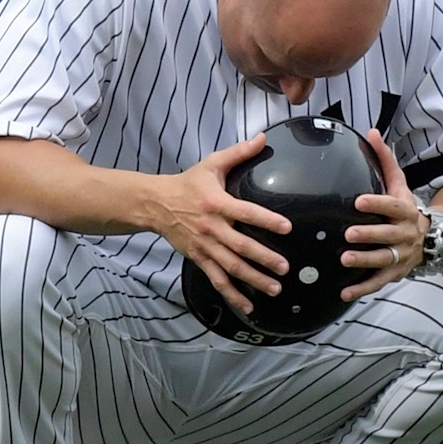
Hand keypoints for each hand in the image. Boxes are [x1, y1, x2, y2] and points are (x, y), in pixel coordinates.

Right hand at [158, 134, 291, 313]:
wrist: (156, 204)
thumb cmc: (188, 183)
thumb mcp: (212, 164)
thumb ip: (239, 153)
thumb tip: (264, 138)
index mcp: (217, 203)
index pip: (245, 212)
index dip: (266, 220)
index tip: (287, 228)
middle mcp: (211, 227)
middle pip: (240, 246)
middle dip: (264, 258)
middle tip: (285, 268)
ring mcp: (204, 246)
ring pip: (231, 267)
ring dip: (253, 279)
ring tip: (274, 288)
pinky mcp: (198, 258)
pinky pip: (217, 279)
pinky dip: (232, 294)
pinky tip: (248, 306)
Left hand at [339, 128, 427, 301]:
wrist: (430, 238)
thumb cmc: (404, 207)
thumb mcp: (399, 184)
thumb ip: (385, 160)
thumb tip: (371, 131)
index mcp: (405, 210)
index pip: (391, 206)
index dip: (377, 204)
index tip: (358, 202)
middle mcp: (405, 234)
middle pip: (388, 236)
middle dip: (370, 235)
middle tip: (349, 234)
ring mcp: (400, 255)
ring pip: (383, 260)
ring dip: (364, 261)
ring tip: (344, 260)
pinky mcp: (394, 273)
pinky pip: (378, 283)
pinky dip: (361, 289)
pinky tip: (344, 293)